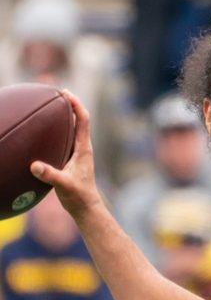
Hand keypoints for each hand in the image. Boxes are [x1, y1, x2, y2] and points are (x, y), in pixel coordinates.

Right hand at [30, 90, 101, 218]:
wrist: (86, 207)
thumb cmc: (78, 196)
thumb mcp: (64, 186)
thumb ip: (51, 175)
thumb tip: (35, 166)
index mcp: (83, 149)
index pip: (82, 120)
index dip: (76, 104)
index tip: (65, 92)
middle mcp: (82, 148)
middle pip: (78, 120)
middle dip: (68, 105)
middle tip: (55, 92)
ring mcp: (78, 153)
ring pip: (72, 129)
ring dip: (64, 116)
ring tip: (50, 106)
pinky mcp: (72, 159)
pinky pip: (65, 139)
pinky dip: (58, 130)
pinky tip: (44, 131)